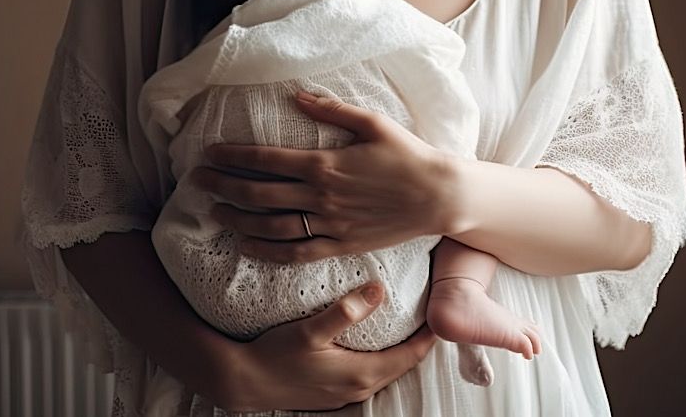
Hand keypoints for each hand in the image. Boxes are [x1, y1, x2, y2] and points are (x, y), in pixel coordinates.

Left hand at [191, 91, 462, 262]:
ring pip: (271, 225)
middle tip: (197, 182)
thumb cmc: (407, 155)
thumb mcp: (372, 123)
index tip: (209, 153)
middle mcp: (321, 195)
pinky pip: (297, 253)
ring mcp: (330, 224)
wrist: (438, 195)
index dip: (233, 156)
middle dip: (223, 186)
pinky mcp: (341, 245)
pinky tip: (247, 246)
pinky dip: (267, 251)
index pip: (266, 159)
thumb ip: (331, 109)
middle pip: (259, 192)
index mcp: (325, 162)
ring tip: (215, 212)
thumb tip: (296, 96)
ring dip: (238, 219)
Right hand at [208, 282, 436, 411]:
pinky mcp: (335, 393)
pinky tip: (374, 340)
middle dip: (419, 340)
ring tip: (407, 322)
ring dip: (399, 349)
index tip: (442, 310)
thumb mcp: (309, 330)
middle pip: (403, 364)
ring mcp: (347, 394)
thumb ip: (345, 311)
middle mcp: (359, 387)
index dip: (430, 334)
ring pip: (387, 370)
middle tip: (429, 310)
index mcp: (362, 373)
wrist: (243, 382)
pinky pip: (370, 374)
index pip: (411, 355)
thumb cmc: (274, 355)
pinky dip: (380, 357)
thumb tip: (378, 290)